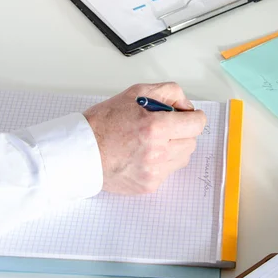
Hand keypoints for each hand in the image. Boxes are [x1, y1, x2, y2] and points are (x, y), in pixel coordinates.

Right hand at [83, 82, 206, 194]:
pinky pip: (168, 172)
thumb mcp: (136, 93)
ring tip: (153, 141)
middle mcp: (157, 152)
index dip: (194, 117)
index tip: (189, 116)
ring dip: (174, 147)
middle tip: (164, 127)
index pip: (196, 124)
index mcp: (155, 127)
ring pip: (183, 158)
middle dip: (182, 131)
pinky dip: (162, 162)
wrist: (80, 152)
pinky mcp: (149, 185)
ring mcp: (154, 172)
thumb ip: (168, 92)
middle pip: (191, 141)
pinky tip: (143, 155)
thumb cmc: (103, 122)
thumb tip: (186, 105)